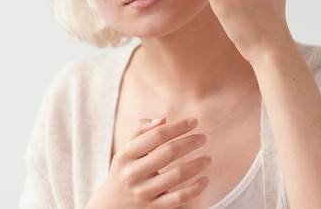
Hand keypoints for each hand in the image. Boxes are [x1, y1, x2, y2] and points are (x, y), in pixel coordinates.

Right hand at [85, 118, 211, 208]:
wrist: (111, 206)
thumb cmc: (124, 171)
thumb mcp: (126, 151)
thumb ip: (141, 132)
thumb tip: (163, 120)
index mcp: (125, 155)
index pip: (156, 135)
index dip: (177, 127)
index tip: (194, 121)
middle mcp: (132, 173)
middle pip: (168, 153)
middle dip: (190, 143)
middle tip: (204, 138)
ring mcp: (143, 192)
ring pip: (177, 175)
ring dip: (197, 164)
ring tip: (209, 158)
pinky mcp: (153, 208)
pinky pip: (179, 198)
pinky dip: (195, 189)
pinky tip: (205, 180)